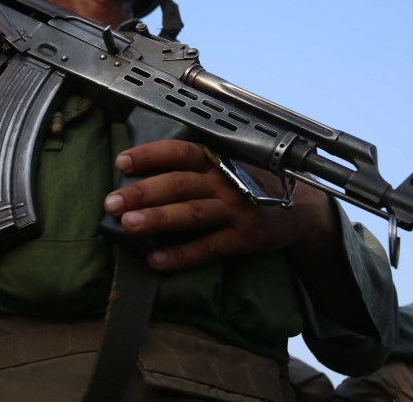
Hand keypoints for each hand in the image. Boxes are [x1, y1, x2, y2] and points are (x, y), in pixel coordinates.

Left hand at [102, 139, 337, 270]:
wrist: (300, 209)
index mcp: (218, 160)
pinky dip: (182, 255)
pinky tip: (156, 260)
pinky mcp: (243, 239)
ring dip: (159, 219)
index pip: (182, 152)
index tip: (122, 162)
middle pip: (181, 183)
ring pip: (193, 213)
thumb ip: (192, 168)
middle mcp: (226, 182)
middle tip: (112, 203)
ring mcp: (236, 210)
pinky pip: (208, 247)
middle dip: (143, 192)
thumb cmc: (250, 183)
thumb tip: (139, 175)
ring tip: (128, 225)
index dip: (151, 155)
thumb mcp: (226, 165)